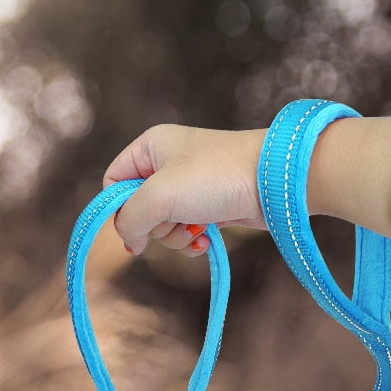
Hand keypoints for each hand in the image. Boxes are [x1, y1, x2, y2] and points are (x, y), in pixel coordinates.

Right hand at [102, 125, 267, 255]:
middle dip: (154, 225)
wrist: (277, 182)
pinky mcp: (209, 204)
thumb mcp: (159, 196)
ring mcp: (189, 186)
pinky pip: (184, 230)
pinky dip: (190, 240)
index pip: (113, 181)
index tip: (135, 223)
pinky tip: (205, 241)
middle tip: (174, 221)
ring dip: (173, 236)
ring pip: (160, 224)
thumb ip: (130, 219)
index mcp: (150, 147)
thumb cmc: (217, 177)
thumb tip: (130, 242)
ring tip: (196, 230)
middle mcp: (166, 163)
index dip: (118, 206)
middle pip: (137, 207)